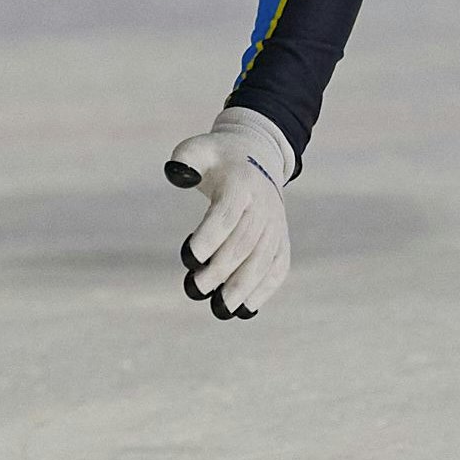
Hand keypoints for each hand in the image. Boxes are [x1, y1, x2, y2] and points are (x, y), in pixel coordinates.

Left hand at [163, 107, 294, 318]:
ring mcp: (276, 226)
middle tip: (193, 289)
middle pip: (244, 243)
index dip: (209, 237)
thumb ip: (184, 160)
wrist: (258, 156)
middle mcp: (264, 206)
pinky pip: (277, 269)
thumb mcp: (198, 149)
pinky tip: (244, 310)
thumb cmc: (218, 159)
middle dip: (219, 270)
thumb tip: (178, 176)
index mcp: (242, 183)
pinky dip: (264, 290)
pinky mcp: (281, 241)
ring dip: (242, 288)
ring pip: (263, 261)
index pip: (227, 214)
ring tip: (219, 310)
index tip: (187, 258)